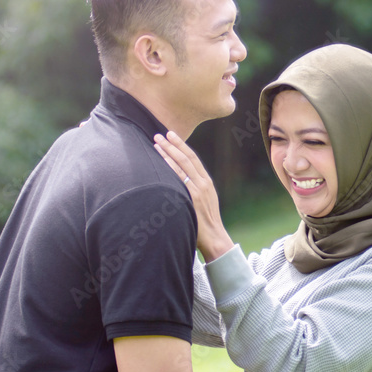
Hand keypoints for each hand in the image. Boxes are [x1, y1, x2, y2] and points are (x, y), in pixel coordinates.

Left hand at [154, 131, 234, 261]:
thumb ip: (195, 191)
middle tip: (161, 133)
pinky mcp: (193, 197)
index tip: (172, 136)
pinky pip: (179, 177)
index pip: (193, 159)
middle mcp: (204, 182)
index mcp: (207, 182)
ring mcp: (199, 189)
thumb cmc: (205, 223)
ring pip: (182, 164)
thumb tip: (180, 184)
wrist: (215, 238)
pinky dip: (170, 166)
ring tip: (156, 141)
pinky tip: (162, 158)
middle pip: (187, 157)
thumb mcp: (204, 203)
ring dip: (168, 151)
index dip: (182, 146)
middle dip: (173, 144)